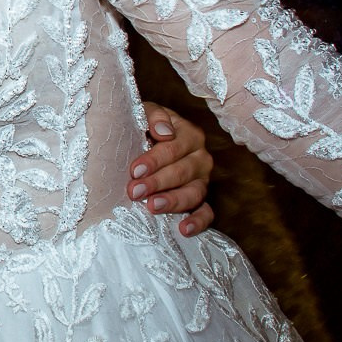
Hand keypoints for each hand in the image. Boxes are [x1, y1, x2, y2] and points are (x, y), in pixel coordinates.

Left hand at [130, 104, 214, 236]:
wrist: (142, 141)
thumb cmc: (142, 126)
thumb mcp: (144, 112)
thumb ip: (154, 116)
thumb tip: (164, 132)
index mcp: (190, 134)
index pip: (174, 148)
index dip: (155, 160)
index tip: (135, 170)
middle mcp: (200, 158)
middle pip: (182, 172)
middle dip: (157, 182)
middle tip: (134, 191)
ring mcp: (202, 181)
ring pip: (194, 193)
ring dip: (173, 202)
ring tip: (152, 207)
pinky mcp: (201, 200)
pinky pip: (206, 213)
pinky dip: (198, 222)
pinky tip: (183, 230)